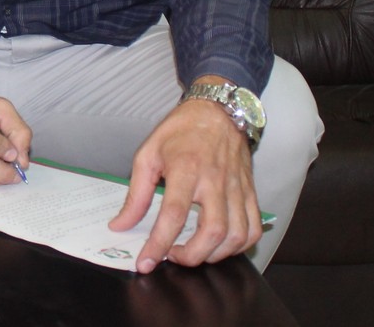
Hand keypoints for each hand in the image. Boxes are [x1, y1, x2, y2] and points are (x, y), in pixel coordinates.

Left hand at [109, 94, 261, 272]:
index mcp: (186, 168)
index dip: (159, 243)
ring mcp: (237, 188)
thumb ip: (135, 194)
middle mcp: (215, 180)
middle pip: (211, 232)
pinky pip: (252, 229)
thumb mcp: (148, 154)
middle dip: (191, 256)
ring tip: (193, 252)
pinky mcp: (251, 193)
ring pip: (235, 236)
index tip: (146, 262)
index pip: (174, 214)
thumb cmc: (180, 131)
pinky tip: (220, 246)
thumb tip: (121, 224)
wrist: (217, 111)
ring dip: (214, 255)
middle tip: (172, 256)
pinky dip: (238, 247)